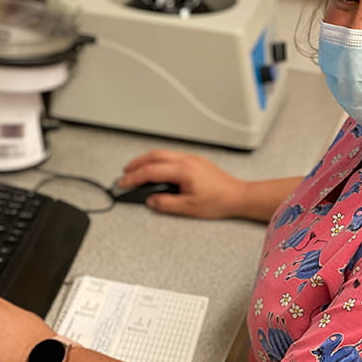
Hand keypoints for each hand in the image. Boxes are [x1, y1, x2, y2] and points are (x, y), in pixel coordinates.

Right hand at [119, 149, 247, 218]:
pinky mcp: (195, 161)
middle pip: (153, 156)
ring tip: (137, 171)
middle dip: (136, 164)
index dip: (133, 177)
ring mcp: (191, 158)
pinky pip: (171, 156)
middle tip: (125, 173)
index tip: (123, 183)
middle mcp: (186, 160)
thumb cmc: (219, 201)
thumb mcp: (189, 208)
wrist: (238, 196)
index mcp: (182, 170)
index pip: (151, 171)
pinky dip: (158, 160)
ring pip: (162, 154)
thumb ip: (166, 204)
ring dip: (147, 160)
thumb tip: (151, 200)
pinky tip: (156, 169)